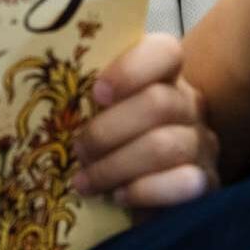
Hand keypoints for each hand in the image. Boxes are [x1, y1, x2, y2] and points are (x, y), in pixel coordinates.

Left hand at [72, 34, 218, 208]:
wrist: (142, 190)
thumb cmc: (110, 142)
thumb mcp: (96, 113)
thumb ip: (83, 97)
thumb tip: (43, 98)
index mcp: (163, 75)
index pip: (165, 52)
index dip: (131, 70)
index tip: (96, 94)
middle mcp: (189, 104)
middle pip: (158, 104)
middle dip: (108, 131)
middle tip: (78, 149)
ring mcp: (202, 143)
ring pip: (165, 146)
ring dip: (116, 166)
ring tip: (86, 181)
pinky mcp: (206, 183)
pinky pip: (184, 184)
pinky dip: (144, 191)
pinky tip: (119, 197)